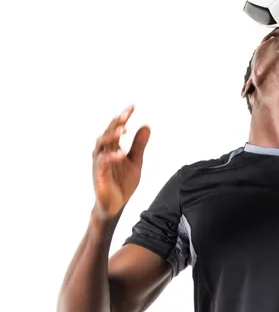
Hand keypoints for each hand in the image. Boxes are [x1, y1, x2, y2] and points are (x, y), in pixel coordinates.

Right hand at [92, 105, 150, 220]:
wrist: (115, 205)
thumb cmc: (122, 182)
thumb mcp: (135, 161)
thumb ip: (139, 145)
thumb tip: (146, 126)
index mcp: (112, 148)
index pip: (117, 128)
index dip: (123, 117)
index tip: (132, 107)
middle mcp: (104, 153)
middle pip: (108, 133)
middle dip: (117, 123)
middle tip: (126, 114)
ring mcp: (100, 163)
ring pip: (101, 145)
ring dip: (112, 137)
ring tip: (124, 130)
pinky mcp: (99, 175)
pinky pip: (102, 163)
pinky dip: (111, 157)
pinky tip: (121, 153)